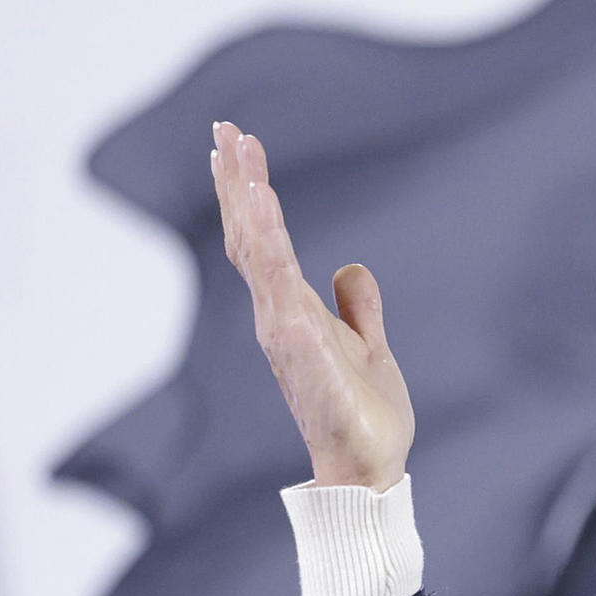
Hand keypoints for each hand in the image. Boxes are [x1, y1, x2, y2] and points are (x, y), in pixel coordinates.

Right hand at [211, 120, 413, 489]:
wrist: (369, 466)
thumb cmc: (365, 417)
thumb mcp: (370, 348)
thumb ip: (359, 309)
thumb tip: (352, 270)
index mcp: (293, 313)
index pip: (264, 244)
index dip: (252, 198)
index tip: (242, 151)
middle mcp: (278, 315)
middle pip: (249, 236)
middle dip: (237, 183)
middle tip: (224, 129)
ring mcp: (282, 327)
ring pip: (257, 249)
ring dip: (246, 199)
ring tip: (236, 150)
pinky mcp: (296, 341)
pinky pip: (276, 279)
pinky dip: (266, 239)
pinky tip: (259, 203)